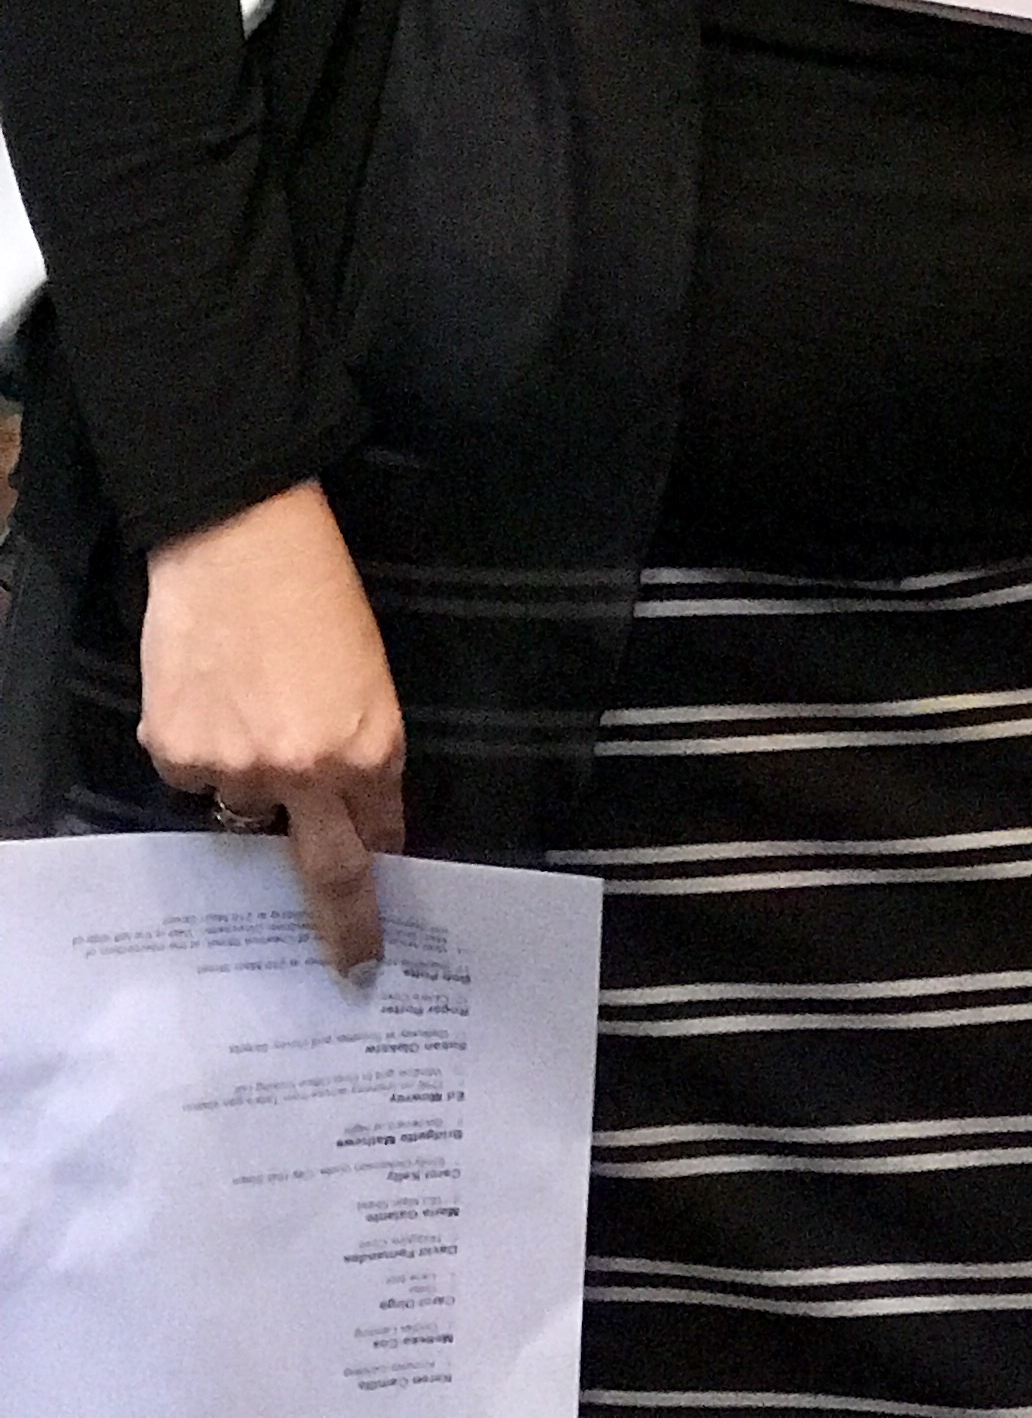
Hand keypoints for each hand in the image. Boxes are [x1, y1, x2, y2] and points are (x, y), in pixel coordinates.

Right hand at [139, 482, 405, 977]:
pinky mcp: (178, 755)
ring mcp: (237, 770)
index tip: (379, 910)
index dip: (378, 864)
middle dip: (346, 927)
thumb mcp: (368, 671)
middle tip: (353, 966)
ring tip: (250, 704)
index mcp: (370, 748)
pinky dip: (203, 748)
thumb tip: (350, 809)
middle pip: (329, 875)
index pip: (379, 836)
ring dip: (250, 775)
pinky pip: (194, 777)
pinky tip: (210, 694)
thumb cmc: (316, 591)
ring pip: (245, 806)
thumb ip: (360, 748)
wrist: (239, 538)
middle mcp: (307, 773)